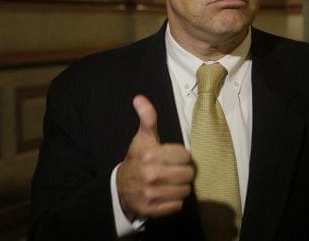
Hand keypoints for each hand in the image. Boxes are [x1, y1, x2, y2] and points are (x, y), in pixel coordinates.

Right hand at [117, 95, 193, 219]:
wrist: (120, 188)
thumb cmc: (137, 160)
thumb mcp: (142, 138)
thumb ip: (147, 119)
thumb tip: (139, 98)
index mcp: (150, 155)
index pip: (186, 155)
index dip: (181, 156)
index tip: (173, 157)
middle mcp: (150, 175)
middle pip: (188, 174)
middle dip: (183, 172)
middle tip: (174, 171)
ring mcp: (151, 194)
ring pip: (185, 190)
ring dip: (180, 187)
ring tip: (171, 183)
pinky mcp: (152, 210)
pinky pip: (178, 205)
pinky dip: (174, 201)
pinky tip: (166, 194)